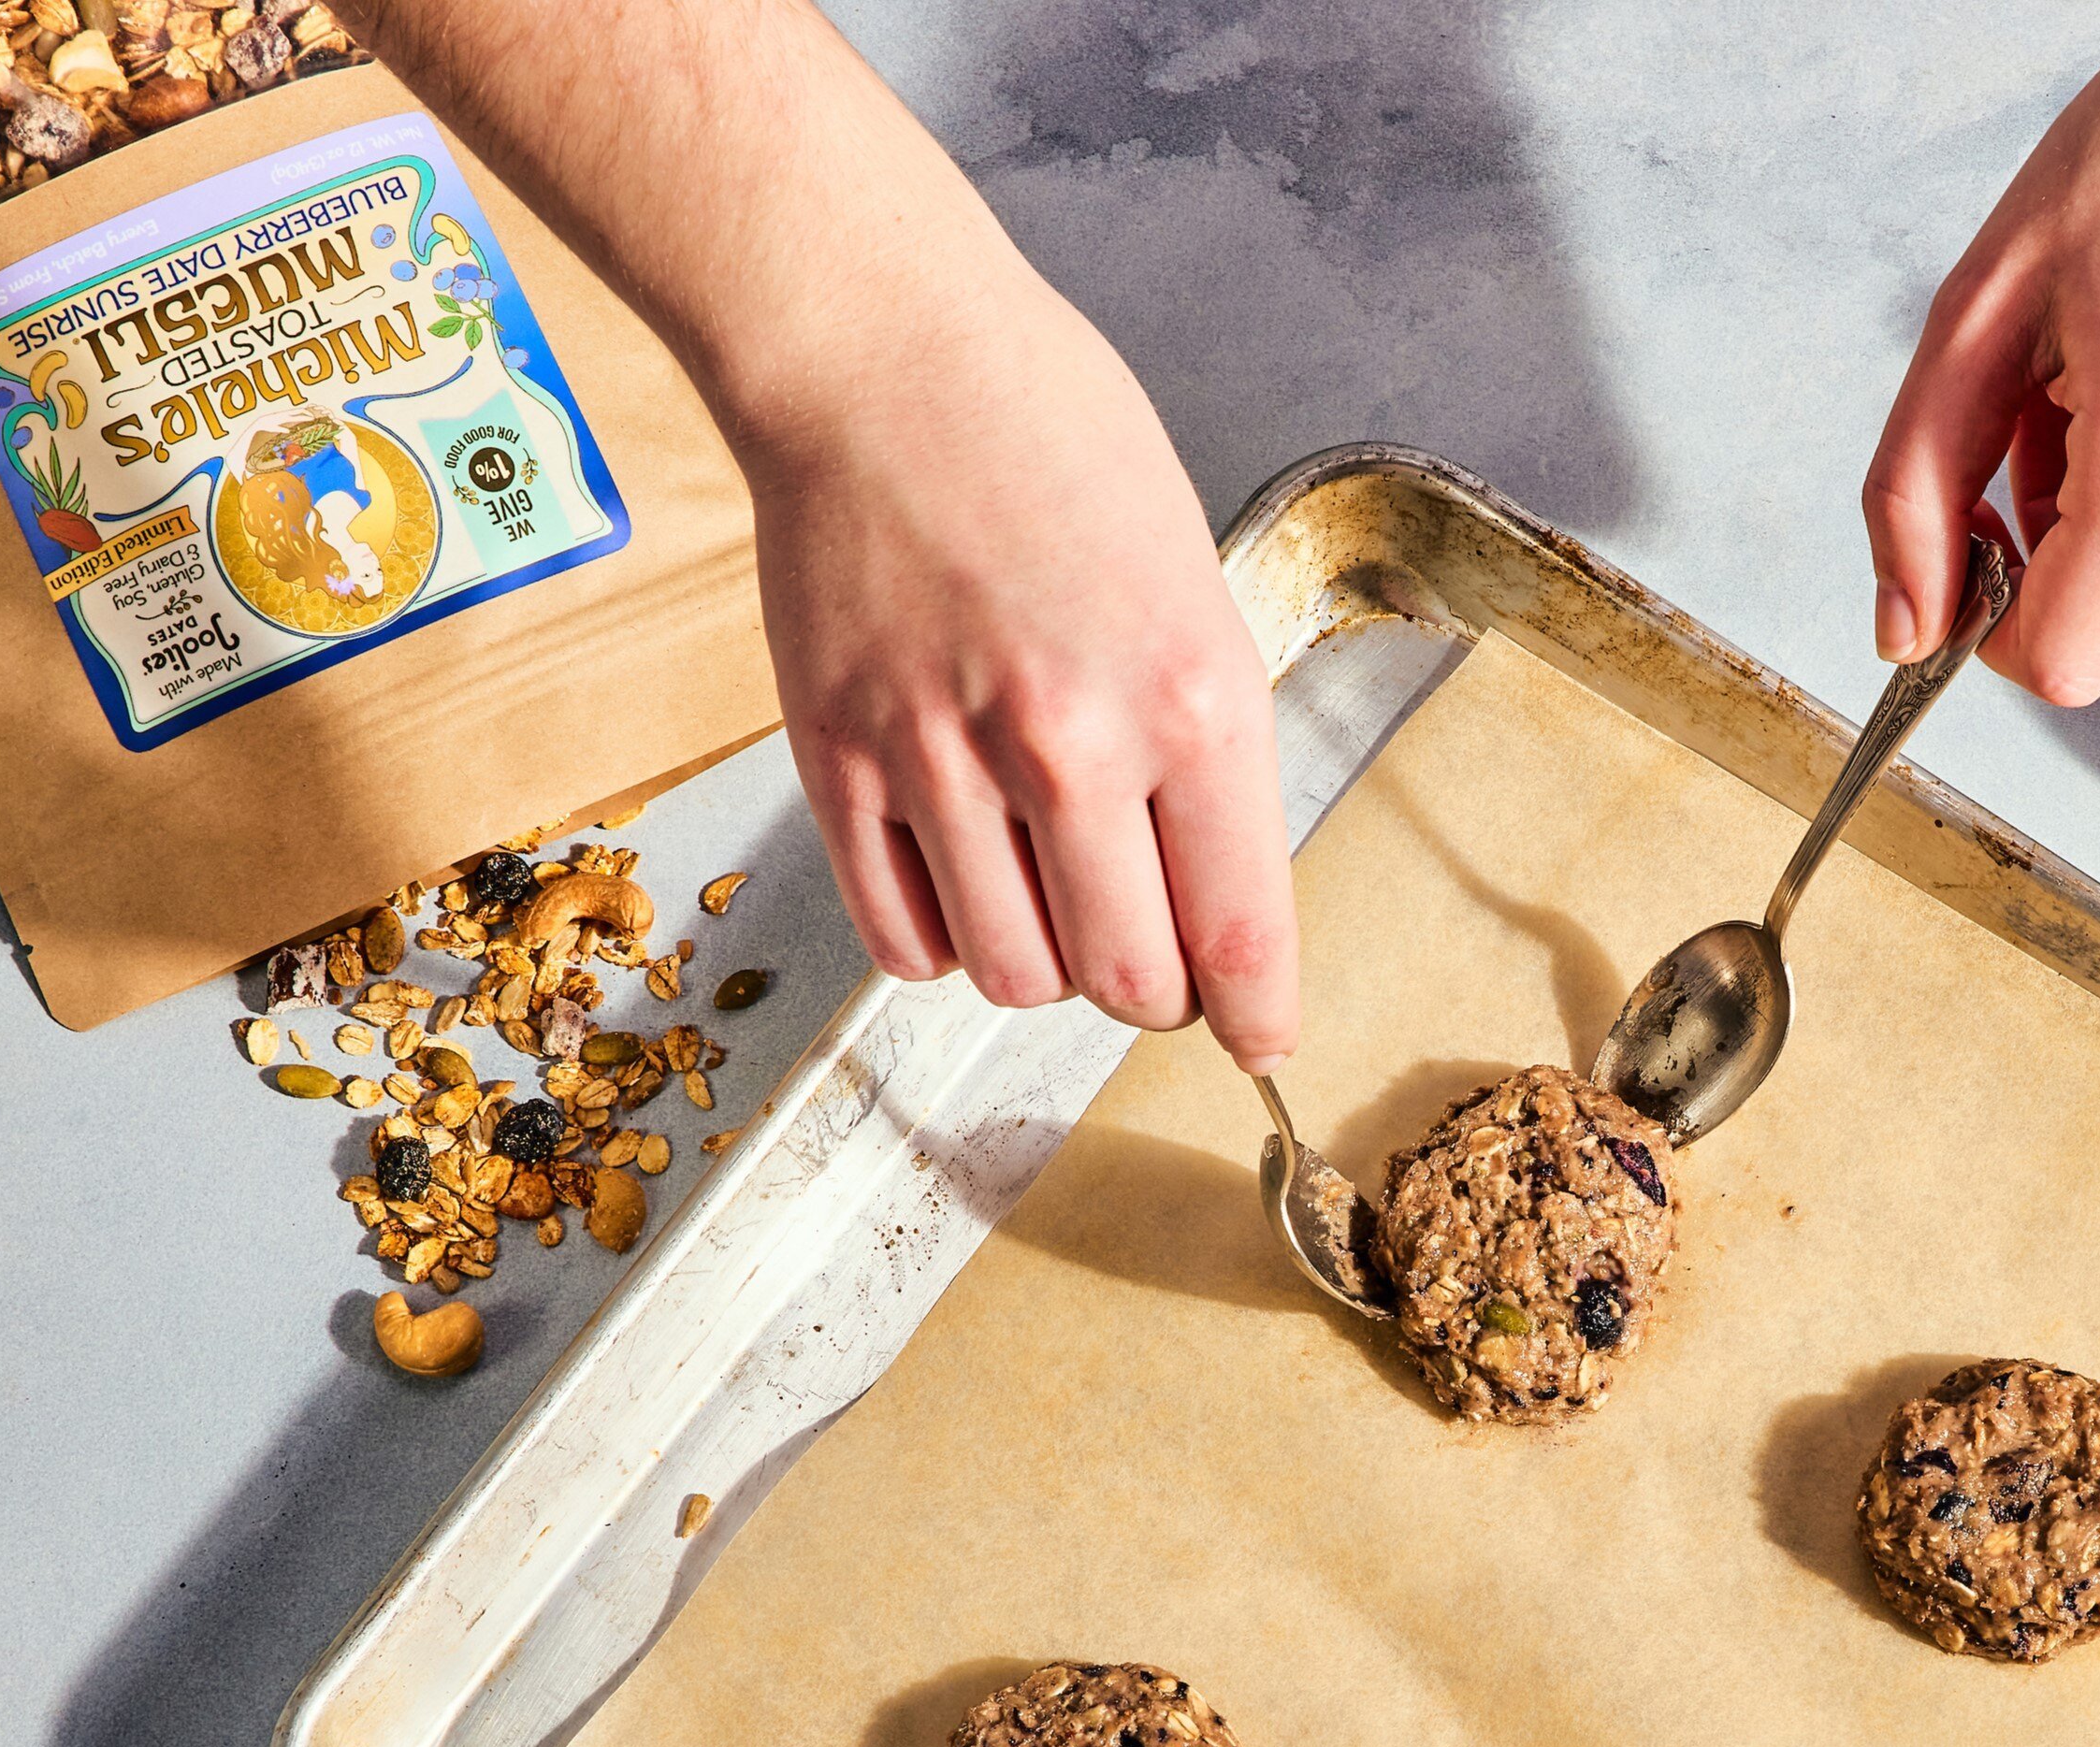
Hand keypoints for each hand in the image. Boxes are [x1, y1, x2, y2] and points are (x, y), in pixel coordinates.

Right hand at [325, 0, 1296, 1068]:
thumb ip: (1204, 747)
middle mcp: (1071, 749)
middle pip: (1128, 983)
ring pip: (1014, 977)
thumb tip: (1215, 897)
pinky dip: (944, 939)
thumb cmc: (1051, 440)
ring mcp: (943, 761)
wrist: (880, 355)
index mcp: (1191, 701)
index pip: (1238, 936)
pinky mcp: (838, 760)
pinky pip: (904, 938)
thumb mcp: (1190, 585)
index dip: (1257, 1015)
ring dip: (1046, 964)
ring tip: (1049, 890)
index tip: (1261, 1040)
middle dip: (1151, 987)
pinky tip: (964, 879)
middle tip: (1146, 943)